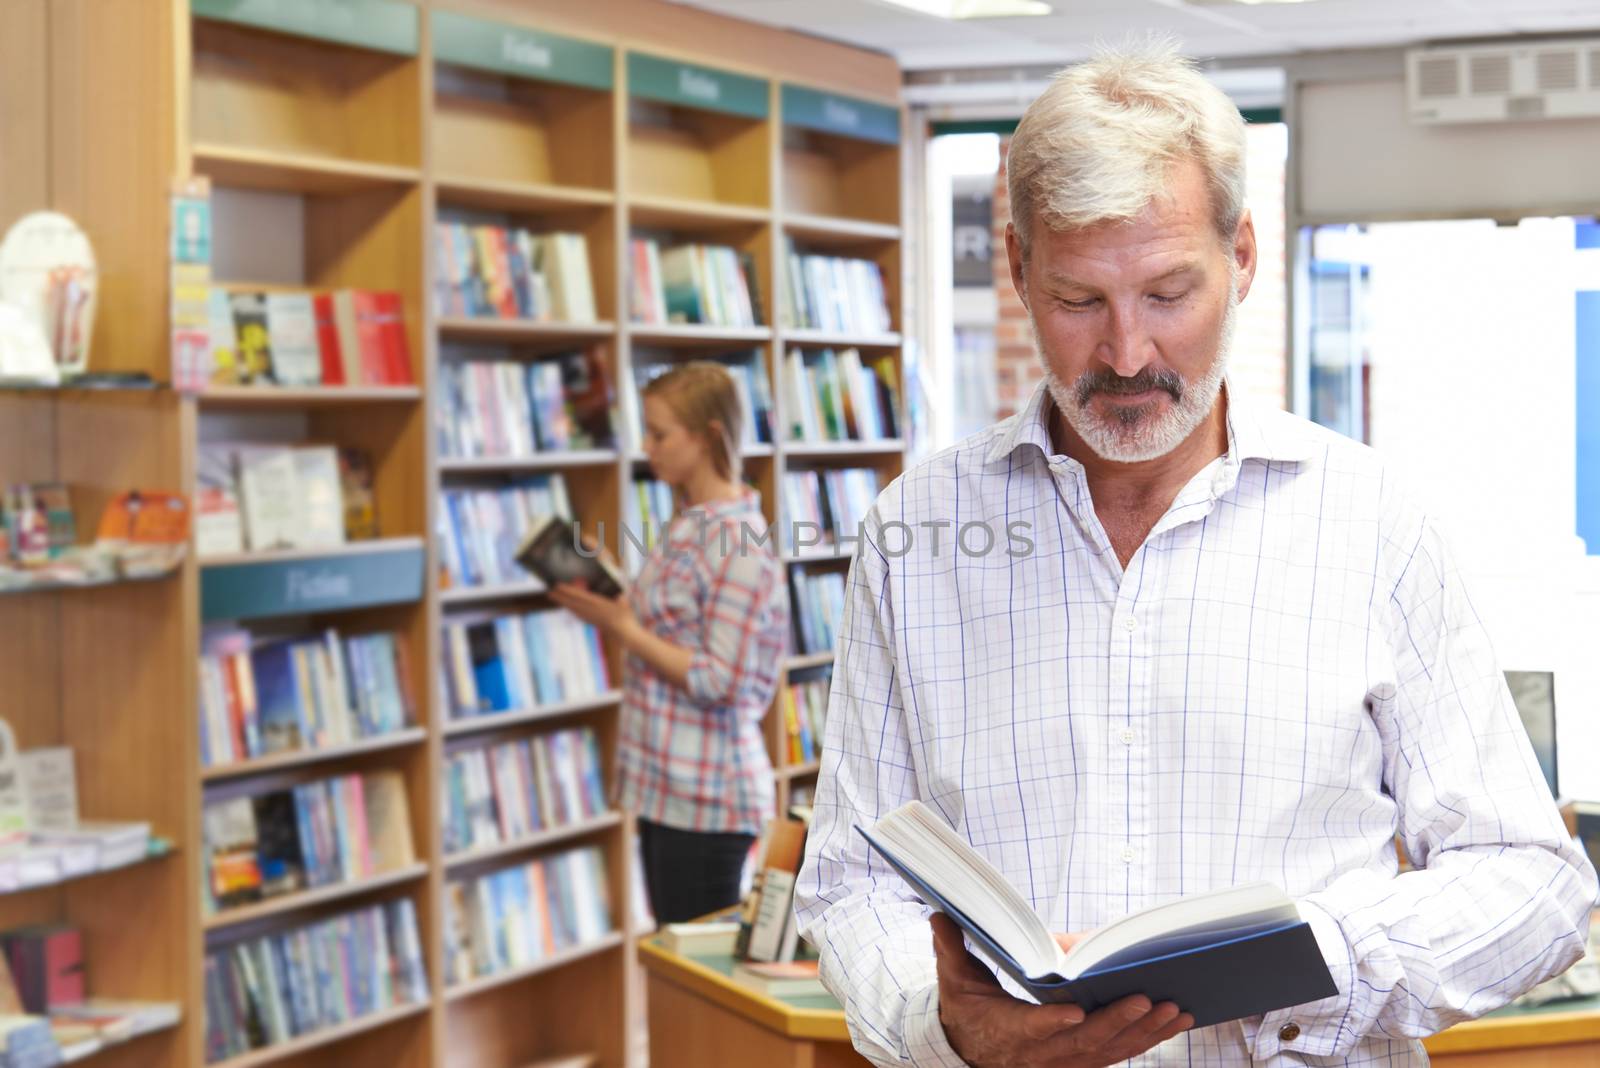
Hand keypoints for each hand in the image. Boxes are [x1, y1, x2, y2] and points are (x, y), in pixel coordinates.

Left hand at [548, 581, 634, 636]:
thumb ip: (620, 598)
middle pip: (572, 603)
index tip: (558, 586)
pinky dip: (572, 610)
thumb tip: (620, 596)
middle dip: (560, 597)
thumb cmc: (627, 618)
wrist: (625, 635)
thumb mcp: (624, 603)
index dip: (568, 591)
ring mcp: (590, 618)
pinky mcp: (591, 622)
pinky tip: (570, 609)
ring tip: (556, 598)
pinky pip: (578, 615)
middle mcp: (591, 611)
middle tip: (549, 593)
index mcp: (598, 604)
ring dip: (564, 603)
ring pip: (574, 609)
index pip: (579, 596)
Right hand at [930, 913, 1192, 1067]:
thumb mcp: (953, 977)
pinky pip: (1118, 1054)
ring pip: (1107, 1052)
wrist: (969, 1050)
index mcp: (1004, 1029)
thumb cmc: (966, 1007)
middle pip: (1081, 1043)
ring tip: (1174, 1010)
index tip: (1074, 1012)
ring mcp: (1062, 1062)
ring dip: (1143, 1033)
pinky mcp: (1081, 1063)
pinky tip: (1174, 1022)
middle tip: (1146, 998)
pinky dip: (1147, 1039)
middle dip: (1116, 1022)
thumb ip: (950, 947)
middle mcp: (1037, 1054)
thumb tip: (938, 914)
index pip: (1030, 1028)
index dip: (1052, 1023)